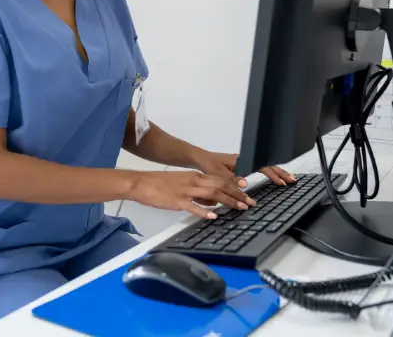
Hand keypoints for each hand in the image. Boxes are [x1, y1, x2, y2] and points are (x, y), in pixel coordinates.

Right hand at [128, 170, 257, 219]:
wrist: (141, 183)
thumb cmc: (160, 185)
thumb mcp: (183, 184)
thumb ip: (199, 192)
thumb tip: (214, 203)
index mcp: (195, 176)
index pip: (220, 180)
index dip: (235, 187)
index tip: (247, 194)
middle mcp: (193, 181)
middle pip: (220, 186)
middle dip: (238, 194)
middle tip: (250, 202)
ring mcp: (185, 190)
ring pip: (212, 193)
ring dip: (228, 200)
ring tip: (240, 207)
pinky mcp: (176, 200)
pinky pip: (193, 205)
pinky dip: (204, 210)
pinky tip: (213, 216)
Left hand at [193, 151, 297, 190]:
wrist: (200, 159)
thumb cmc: (208, 165)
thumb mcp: (218, 173)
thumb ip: (231, 179)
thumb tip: (245, 184)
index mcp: (242, 160)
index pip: (262, 166)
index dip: (272, 174)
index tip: (281, 182)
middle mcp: (246, 160)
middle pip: (267, 165)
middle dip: (281, 172)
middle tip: (292, 180)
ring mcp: (246, 162)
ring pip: (265, 165)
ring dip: (277, 172)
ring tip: (288, 178)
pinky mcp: (243, 166)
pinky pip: (260, 168)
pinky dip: (269, 172)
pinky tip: (274, 177)